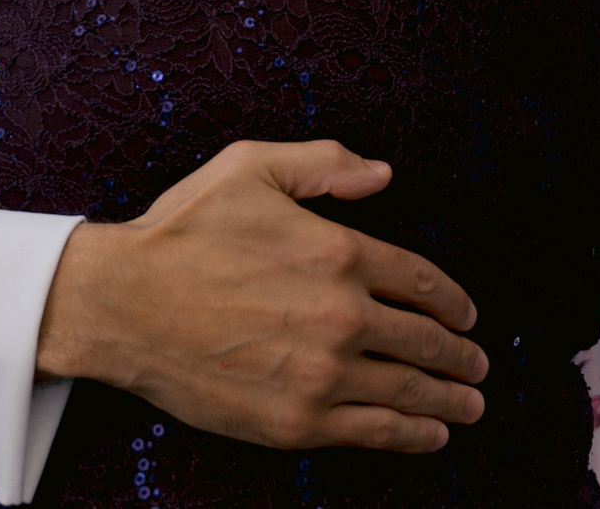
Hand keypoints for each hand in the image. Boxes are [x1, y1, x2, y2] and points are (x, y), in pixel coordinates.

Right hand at [37, 140, 486, 451]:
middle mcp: (343, 315)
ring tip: (470, 404)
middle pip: (425, 340)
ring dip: (450, 398)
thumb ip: (324, 164)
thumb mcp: (251, 167)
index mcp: (338, 251)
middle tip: (478, 364)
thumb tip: (383, 173)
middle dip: (461, 355)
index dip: (453, 302)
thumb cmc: (180, 232)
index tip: (466, 315)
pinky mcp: (297, 421)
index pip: (420, 280)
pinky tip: (433, 434)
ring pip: (409, 389)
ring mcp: (323, 374)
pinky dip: (414, 435)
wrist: (122, 304)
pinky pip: (375, 432)